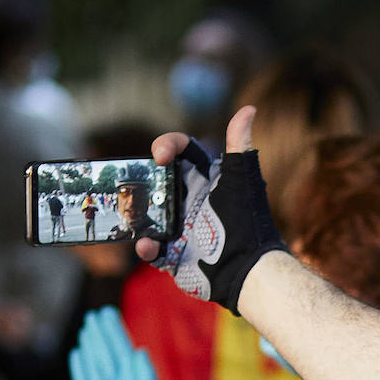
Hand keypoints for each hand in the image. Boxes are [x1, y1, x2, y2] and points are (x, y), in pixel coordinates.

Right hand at [69, 306, 160, 379]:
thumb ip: (144, 375)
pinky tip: (77, 354)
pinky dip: (80, 368)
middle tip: (95, 314)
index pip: (122, 349)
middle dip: (101, 334)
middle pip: (107, 353)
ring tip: (86, 328)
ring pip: (95, 364)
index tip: (108, 312)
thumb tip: (139, 350)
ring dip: (90, 346)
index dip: (115, 331)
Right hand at [139, 106, 287, 314]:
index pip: (183, 153)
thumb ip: (240, 145)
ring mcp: (181, 227)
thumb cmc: (246, 222)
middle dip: (142, 179)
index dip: (168, 146)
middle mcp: (192, 202)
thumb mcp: (242, 180)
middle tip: (131, 181)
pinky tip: (148, 245)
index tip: (160, 155)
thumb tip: (249, 109)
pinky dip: (146, 246)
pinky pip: (151, 246)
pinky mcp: (174, 253)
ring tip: (129, 212)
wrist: (249, 270)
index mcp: (207, 181)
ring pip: (147, 213)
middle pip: (158, 181)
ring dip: (136, 212)